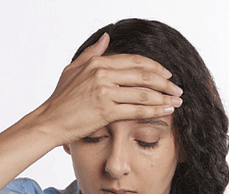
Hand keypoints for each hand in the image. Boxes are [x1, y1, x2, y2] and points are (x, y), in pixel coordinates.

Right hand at [36, 32, 182, 145]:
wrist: (50, 121)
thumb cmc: (60, 100)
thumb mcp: (73, 69)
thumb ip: (92, 53)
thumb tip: (107, 37)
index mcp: (97, 63)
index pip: (134, 61)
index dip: (154, 67)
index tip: (167, 74)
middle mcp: (102, 74)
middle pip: (143, 75)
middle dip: (165, 83)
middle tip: (178, 89)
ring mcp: (105, 92)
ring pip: (143, 93)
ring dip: (164, 97)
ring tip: (177, 101)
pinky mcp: (106, 111)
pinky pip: (137, 110)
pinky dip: (155, 110)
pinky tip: (166, 111)